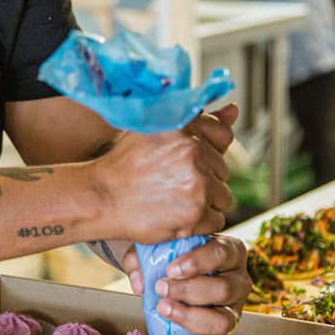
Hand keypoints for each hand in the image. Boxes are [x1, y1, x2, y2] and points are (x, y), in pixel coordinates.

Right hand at [87, 105, 238, 243]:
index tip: (185, 161)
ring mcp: (196, 181)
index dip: (207, 151)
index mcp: (184, 124)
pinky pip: (216, 220)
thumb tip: (234, 110)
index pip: (223, 136)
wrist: (100, 197)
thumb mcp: (157, 130)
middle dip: (204, 179)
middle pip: (223, 170)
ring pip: (223, 197)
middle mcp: (193, 149)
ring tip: (172, 201)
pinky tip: (175, 216)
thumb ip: (199, 121)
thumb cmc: (126, 164)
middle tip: (170, 183)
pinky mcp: (195, 212)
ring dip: (204, 203)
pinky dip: (199, 223)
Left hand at [121, 234, 249, 334]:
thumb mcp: (157, 248)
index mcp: (230, 253)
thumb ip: (142, 258)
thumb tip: (139, 283)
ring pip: (224, 322)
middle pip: (224, 289)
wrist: (174, 277)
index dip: (197, 263)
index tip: (170, 270)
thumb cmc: (172, 257)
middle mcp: (238, 283)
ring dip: (191, 318)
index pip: (221, 254)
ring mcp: (233, 312)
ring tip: (165, 310)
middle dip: (189, 291)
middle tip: (161, 289)